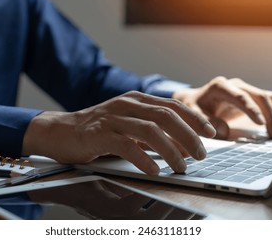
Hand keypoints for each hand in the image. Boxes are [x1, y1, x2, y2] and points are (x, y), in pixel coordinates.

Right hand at [22, 91, 215, 174]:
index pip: (172, 105)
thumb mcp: (127, 124)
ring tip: (182, 167)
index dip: (194, 118)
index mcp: (136, 99)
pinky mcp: (100, 134)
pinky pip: (127, 146)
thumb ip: (150, 130)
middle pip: (166, 116)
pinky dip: (144, 159)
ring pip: (150, 130)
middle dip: (189, 135)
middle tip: (202, 154)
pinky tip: (154, 171)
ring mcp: (113, 118)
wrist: (61, 131)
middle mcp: (127, 104)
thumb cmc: (97, 130)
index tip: (211, 132)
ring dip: (171, 150)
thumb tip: (180, 144)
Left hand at [173, 77, 271, 138]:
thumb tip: (224, 132)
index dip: (252, 109)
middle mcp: (235, 84)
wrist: (194, 102)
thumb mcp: (193, 116)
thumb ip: (205, 123)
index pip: (240, 96)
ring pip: (268, 98)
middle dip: (269, 115)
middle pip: (259, 96)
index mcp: (220, 86)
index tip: (261, 123)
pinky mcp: (250, 97)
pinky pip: (268, 103)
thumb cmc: (193, 109)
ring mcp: (244, 89)